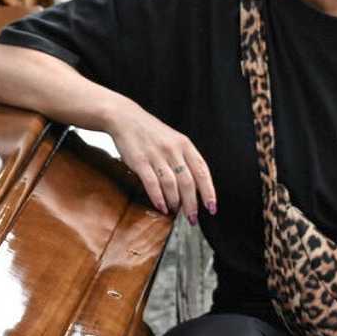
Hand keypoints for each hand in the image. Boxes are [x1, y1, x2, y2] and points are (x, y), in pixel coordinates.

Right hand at [105, 97, 215, 222]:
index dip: (209, 192)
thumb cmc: (150, 132)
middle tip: (192, 218)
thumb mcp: (173, 140)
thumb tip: (194, 187)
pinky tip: (161, 206)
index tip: (211, 207)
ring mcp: (156, 155)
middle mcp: (173, 150)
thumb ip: (184, 159)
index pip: (202, 171)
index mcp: (185, 144)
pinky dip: (158, 198)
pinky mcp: (140, 161)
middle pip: (188, 182)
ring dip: (175, 202)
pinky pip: (152, 183)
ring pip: (171, 185)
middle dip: (191, 204)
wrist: (125, 118)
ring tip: (175, 211)